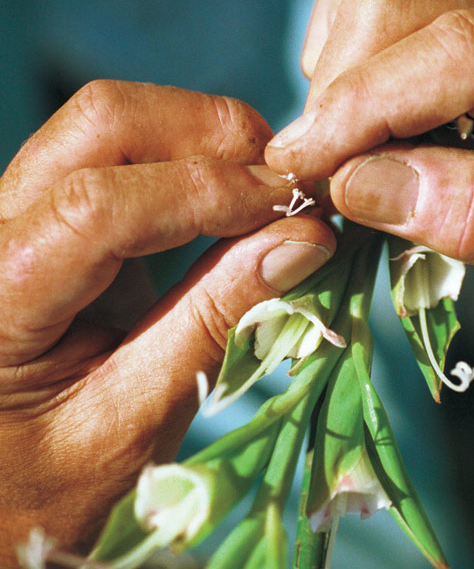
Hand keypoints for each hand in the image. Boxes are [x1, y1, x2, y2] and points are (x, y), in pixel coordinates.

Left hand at [0, 80, 334, 562]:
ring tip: (263, 194)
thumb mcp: (132, 424)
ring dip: (202, 139)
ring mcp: (9, 212)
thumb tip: (305, 239)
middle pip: (103, 123)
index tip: (295, 209)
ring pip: (109, 123)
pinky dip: (184, 160)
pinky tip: (225, 200)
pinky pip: (115, 153)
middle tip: (283, 188)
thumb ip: (214, 323)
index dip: (211, 191)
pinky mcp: (43, 214)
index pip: (101, 203)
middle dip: (211, 135)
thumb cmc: (43, 488)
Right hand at [265, 0, 473, 339]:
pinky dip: (338, 78)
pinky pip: (365, 22)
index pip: (460, 50)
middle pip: (392, 5)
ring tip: (351, 164)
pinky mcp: (454, 30)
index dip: (366, 106)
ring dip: (332, 87)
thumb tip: (362, 183)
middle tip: (331, 186)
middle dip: (337, 99)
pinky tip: (366, 137)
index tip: (304, 170)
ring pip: (368, 1)